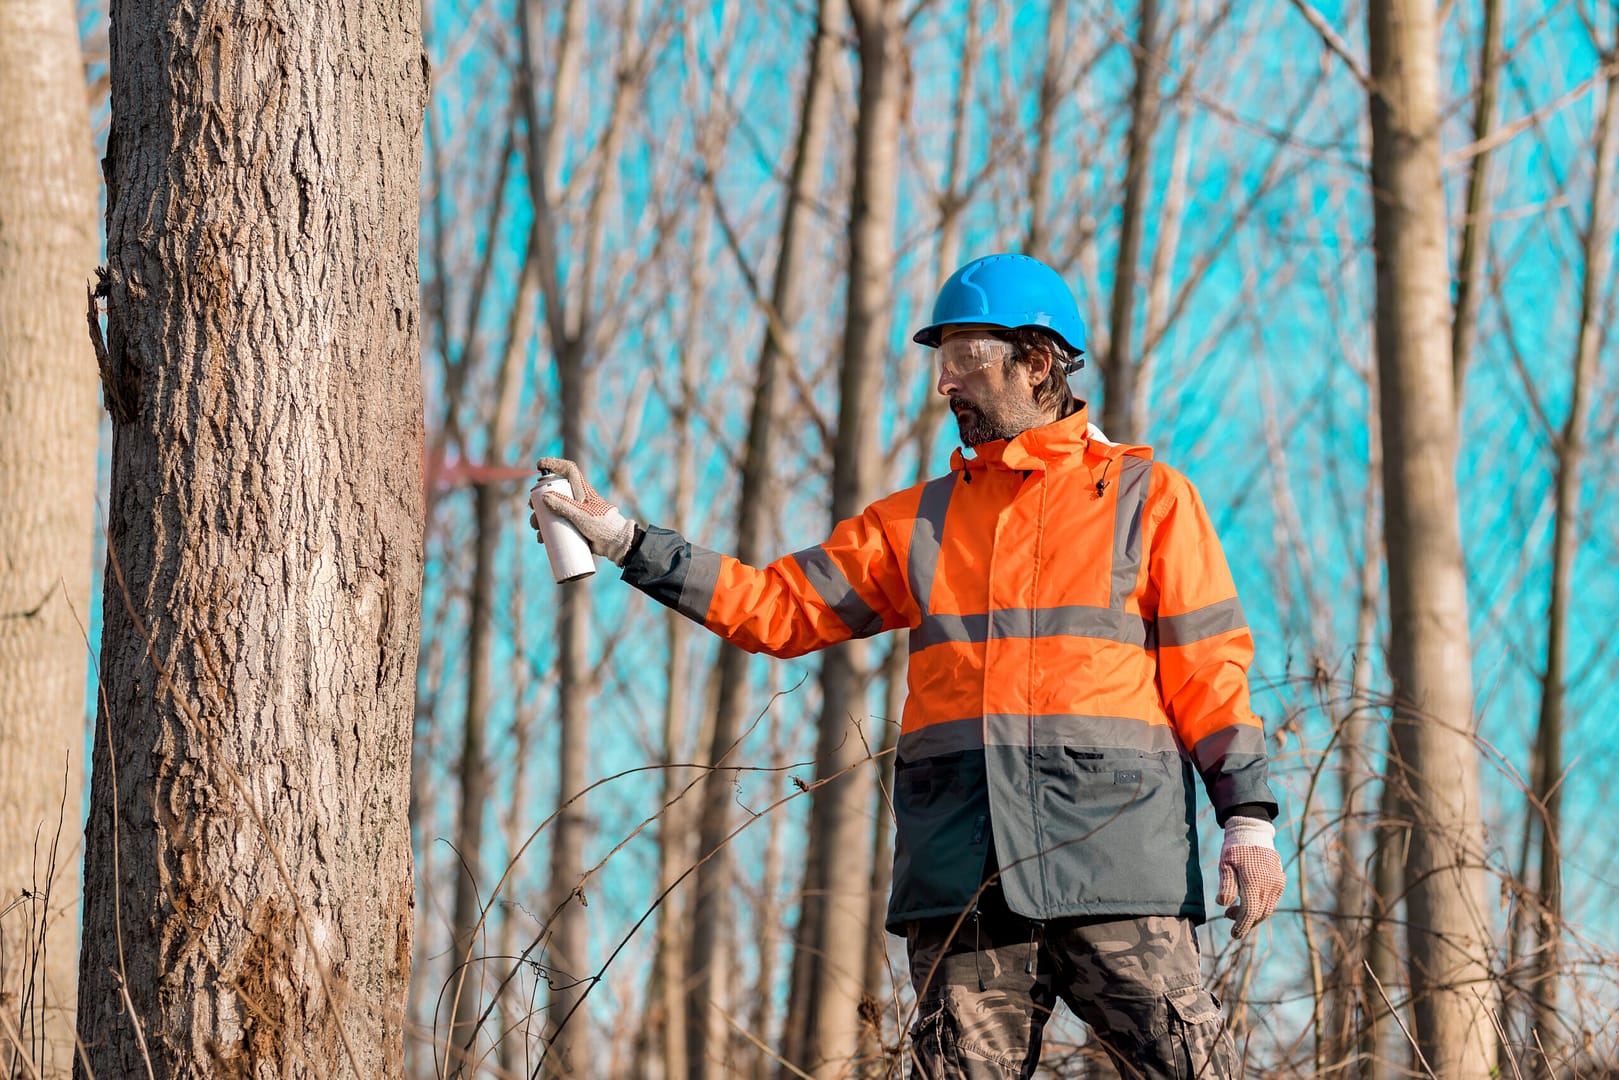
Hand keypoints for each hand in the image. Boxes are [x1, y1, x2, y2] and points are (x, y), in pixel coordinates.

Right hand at [529, 457, 637, 565]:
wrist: (615, 544)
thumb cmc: (603, 525)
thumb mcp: (581, 515)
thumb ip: (564, 506)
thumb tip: (544, 497)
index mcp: (582, 490)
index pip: (568, 470)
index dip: (554, 464)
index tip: (539, 465)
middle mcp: (576, 499)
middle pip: (553, 493)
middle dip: (539, 499)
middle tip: (532, 509)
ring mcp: (574, 513)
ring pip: (552, 510)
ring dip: (540, 517)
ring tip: (537, 528)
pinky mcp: (573, 526)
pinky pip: (556, 525)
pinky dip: (547, 531)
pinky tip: (542, 538)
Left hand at [1216, 817, 1284, 938]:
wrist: (1252, 833)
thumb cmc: (1235, 849)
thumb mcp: (1225, 865)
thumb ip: (1226, 885)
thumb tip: (1223, 904)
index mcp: (1255, 881)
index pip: (1250, 912)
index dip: (1241, 925)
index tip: (1233, 934)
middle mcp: (1270, 884)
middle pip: (1260, 913)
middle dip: (1245, 921)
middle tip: (1228, 917)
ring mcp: (1278, 883)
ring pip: (1267, 909)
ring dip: (1253, 915)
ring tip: (1235, 910)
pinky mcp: (1281, 881)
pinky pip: (1272, 901)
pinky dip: (1260, 906)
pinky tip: (1248, 901)